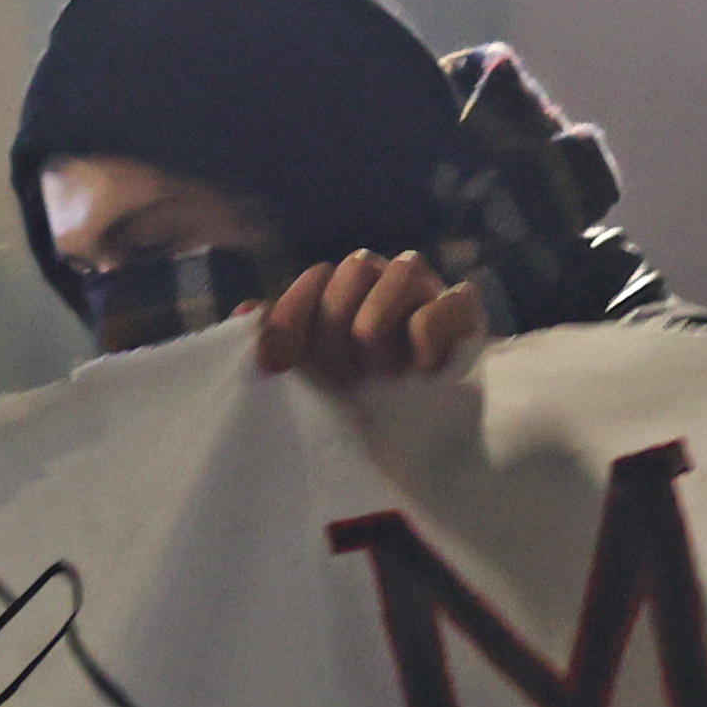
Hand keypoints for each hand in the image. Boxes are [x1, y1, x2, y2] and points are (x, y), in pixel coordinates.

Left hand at [256, 249, 486, 384]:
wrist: (430, 437)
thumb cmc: (362, 400)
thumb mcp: (312, 375)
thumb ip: (279, 341)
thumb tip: (241, 315)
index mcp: (346, 290)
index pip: (316, 279)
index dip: (290, 316)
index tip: (273, 363)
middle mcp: (385, 279)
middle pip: (354, 269)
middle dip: (338, 329)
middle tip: (345, 379)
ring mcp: (428, 289)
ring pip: (399, 274)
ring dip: (378, 332)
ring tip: (384, 375)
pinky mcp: (465, 310)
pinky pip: (438, 310)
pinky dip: (423, 343)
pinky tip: (421, 372)